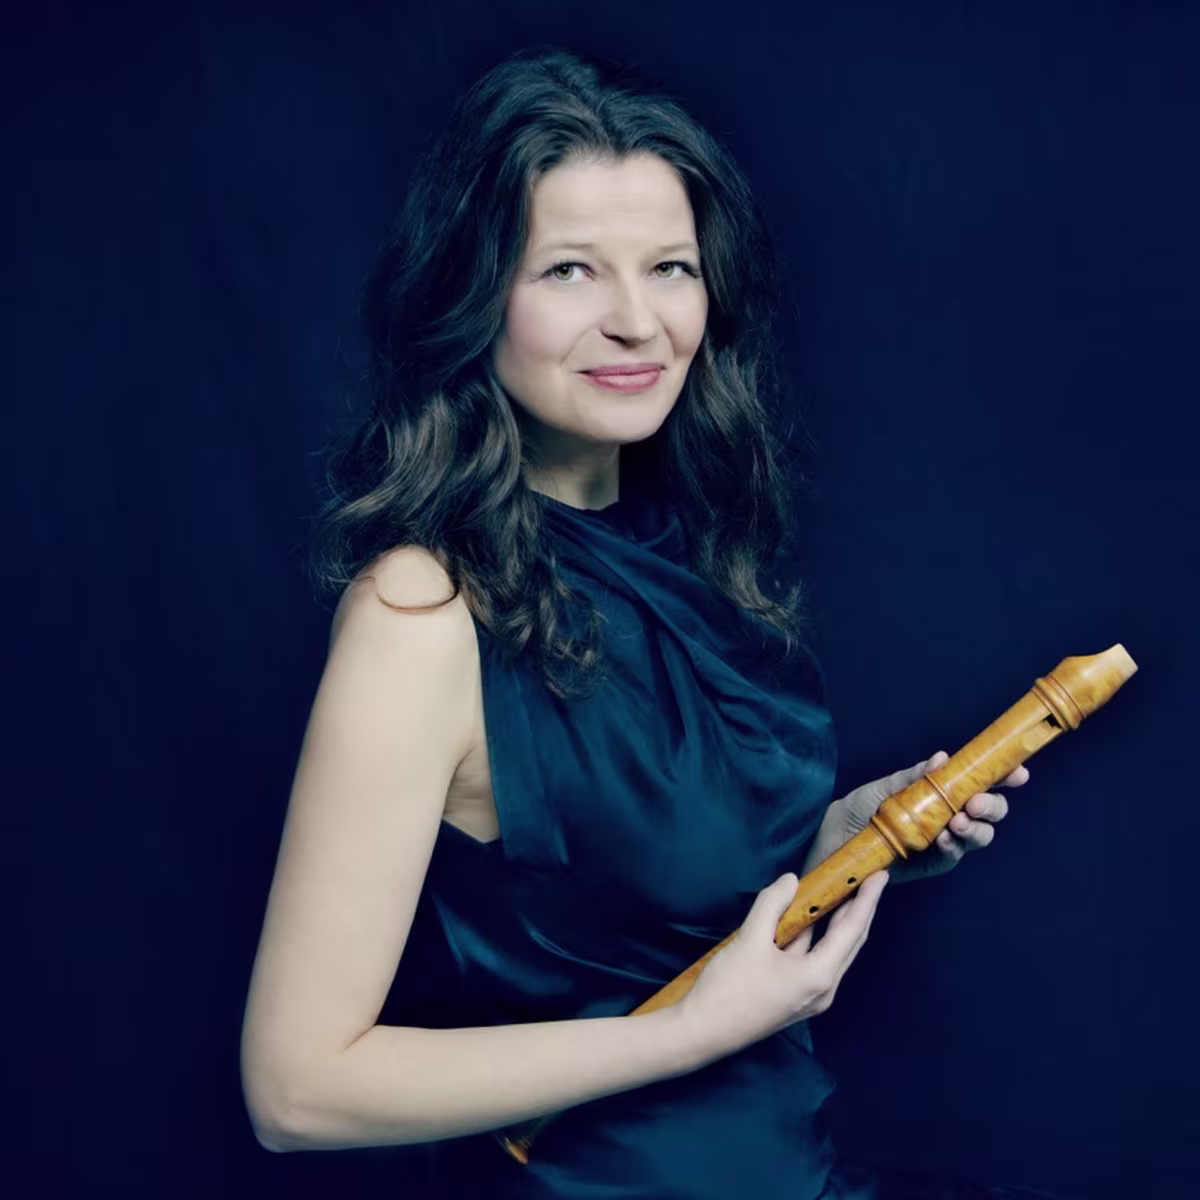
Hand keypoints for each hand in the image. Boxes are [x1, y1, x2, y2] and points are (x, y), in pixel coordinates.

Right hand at [678, 870, 889, 1056]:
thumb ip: (773, 905)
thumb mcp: (749, 940)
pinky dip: (815, 935)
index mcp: (819, 976)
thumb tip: (791, 881)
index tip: (880, 874)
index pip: (851, 929)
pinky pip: (813, 959)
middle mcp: (822, 989)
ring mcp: (809, 996)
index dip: (867, 899)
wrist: (702, 1032)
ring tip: (842, 890)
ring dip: (836, 921)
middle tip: (867, 878)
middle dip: (859, 909)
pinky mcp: (794, 996)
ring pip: (831, 951)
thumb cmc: (728, 988)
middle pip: (849, 942)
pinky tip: (808, 917)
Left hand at [803, 751, 1028, 884]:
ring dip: (976, 827)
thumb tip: (942, 758)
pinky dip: (954, 844)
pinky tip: (945, 835)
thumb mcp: (884, 787)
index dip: (1003, 777)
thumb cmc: (859, 808)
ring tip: (958, 820)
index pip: (980, 782)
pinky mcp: (934, 862)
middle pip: (990, 812)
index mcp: (943, 791)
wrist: (834, 839)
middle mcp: (950, 814)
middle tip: (976, 802)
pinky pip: (954, 855)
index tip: (1017, 773)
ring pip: (979, 835)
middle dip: (992, 806)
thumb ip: (915, 777)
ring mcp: (945, 840)